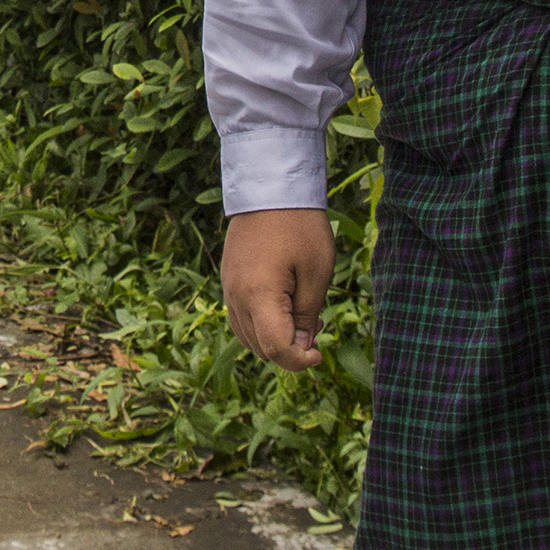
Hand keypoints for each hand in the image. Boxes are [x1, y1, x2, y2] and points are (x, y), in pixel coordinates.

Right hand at [222, 209, 333, 371]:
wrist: (270, 187)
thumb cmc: (300, 227)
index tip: (320, 353)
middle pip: (259, 348)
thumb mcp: (316, 272)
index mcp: (259, 296)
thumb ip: (307, 316)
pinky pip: (240, 317)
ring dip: (273, 340)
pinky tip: (283, 307)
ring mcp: (229, 287)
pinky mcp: (229, 278)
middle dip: (289, 351)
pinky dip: (260, 325)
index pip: (275, 349)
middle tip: (316, 328)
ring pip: (247, 336)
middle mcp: (236, 296)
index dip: (300, 362)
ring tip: (303, 318)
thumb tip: (302, 348)